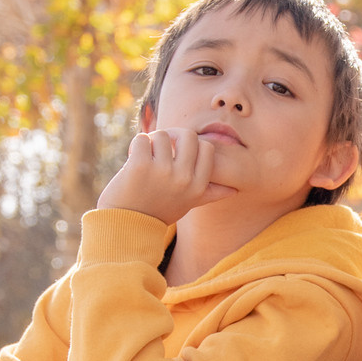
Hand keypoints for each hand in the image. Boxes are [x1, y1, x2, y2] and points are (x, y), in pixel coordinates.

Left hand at [96, 126, 222, 223]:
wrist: (128, 226)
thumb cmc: (158, 211)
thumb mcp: (188, 203)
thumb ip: (209, 193)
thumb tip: (234, 190)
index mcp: (198, 186)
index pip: (206, 147)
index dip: (191, 145)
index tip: (178, 154)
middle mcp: (183, 178)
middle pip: (188, 134)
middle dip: (174, 135)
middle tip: (161, 146)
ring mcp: (162, 171)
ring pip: (163, 135)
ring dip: (152, 141)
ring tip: (145, 156)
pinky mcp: (140, 166)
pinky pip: (142, 138)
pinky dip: (136, 145)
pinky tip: (132, 158)